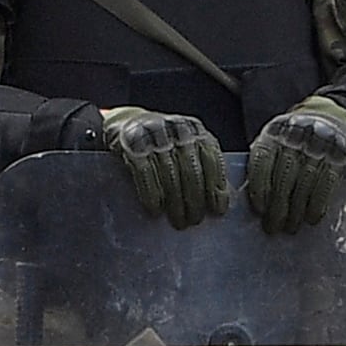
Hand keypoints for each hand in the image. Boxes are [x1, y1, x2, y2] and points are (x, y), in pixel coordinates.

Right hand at [95, 105, 225, 227]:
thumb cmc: (161, 143)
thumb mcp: (184, 145)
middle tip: (194, 221)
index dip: (216, 185)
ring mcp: (152, 133)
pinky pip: (143, 170)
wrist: (124, 124)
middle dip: (195, 198)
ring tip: (178, 222)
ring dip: (175, 201)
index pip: (211, 156)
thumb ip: (201, 163)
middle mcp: (176, 127)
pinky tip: (155, 210)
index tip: (217, 210)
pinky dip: (151, 192)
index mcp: (194, 128)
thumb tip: (222, 198)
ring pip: (169, 171)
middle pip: (190, 167)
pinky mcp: (129, 142)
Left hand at [243, 97, 345, 233]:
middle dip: (277, 206)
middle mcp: (295, 137)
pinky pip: (327, 183)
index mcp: (273, 133)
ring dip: (296, 210)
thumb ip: (263, 163)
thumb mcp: (273, 141)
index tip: (260, 210)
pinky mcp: (338, 155)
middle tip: (273, 228)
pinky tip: (312, 218)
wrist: (328, 119)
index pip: (262, 161)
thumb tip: (250, 197)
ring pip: (304, 182)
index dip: (260, 187)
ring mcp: (318, 145)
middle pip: (283, 176)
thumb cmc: (292, 140)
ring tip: (291, 228)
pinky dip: (318, 203)